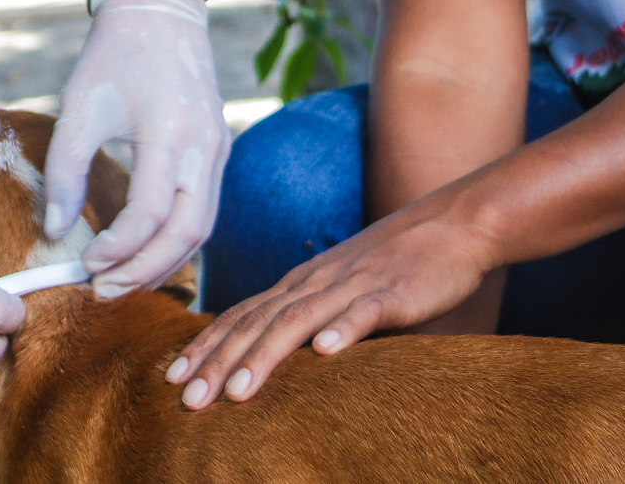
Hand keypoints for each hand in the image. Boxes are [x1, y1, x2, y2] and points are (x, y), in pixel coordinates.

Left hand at [43, 0, 228, 297]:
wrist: (159, 11)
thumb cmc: (113, 56)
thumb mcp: (79, 107)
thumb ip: (65, 171)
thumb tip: (56, 230)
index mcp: (171, 135)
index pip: (150, 215)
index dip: (118, 249)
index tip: (85, 263)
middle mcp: (205, 148)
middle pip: (187, 234)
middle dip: (145, 270)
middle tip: (104, 290)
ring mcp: (218, 150)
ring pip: (204, 228)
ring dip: (165, 261)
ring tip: (122, 280)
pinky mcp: (218, 150)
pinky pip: (206, 209)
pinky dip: (178, 238)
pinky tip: (146, 250)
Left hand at [166, 201, 498, 408]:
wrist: (450, 225)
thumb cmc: (394, 265)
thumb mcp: (339, 290)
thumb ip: (310, 317)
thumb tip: (282, 357)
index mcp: (299, 284)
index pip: (241, 315)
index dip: (206, 346)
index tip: (173, 377)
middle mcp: (314, 282)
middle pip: (257, 323)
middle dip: (219, 362)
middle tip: (188, 399)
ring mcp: (351, 285)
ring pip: (298, 321)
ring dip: (265, 356)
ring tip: (237, 391)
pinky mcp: (393, 292)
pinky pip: (364, 312)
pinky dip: (343, 331)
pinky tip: (326, 353)